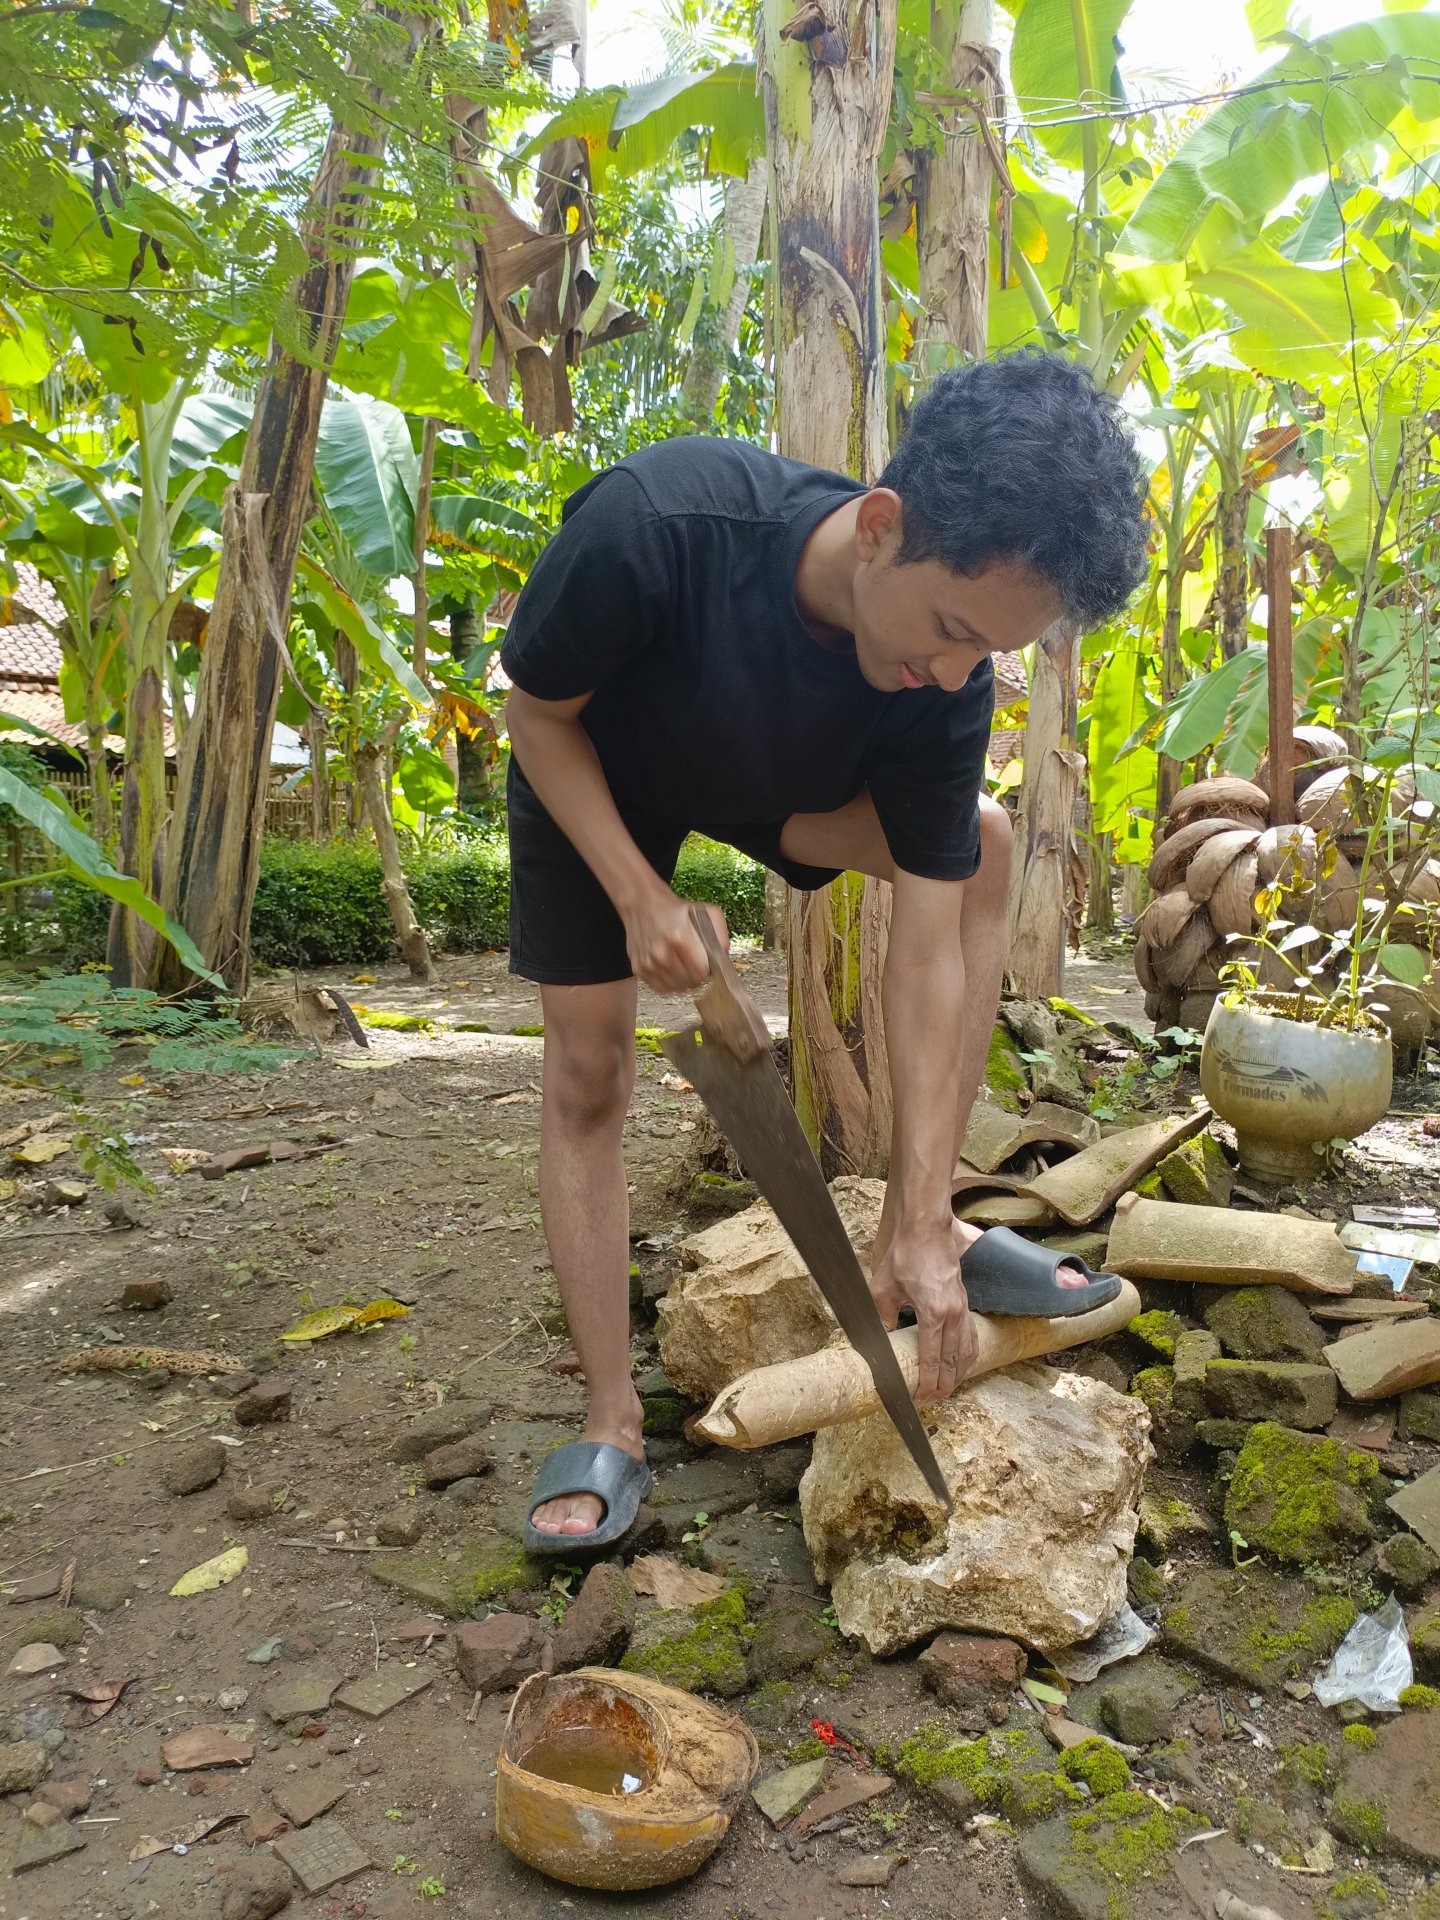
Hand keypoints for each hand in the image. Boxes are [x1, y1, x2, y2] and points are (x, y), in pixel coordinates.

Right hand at [623, 890, 727, 994]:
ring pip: (676, 988)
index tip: (706, 962)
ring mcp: (648, 963)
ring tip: (684, 965)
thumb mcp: (707, 913)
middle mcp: (660, 954)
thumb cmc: (677, 910)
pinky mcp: (639, 969)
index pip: (701, 973)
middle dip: (696, 975)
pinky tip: (673, 969)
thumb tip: (723, 958)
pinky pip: (661, 988)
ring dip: (684, 980)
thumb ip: (720, 936)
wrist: (643, 905)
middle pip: (689, 983)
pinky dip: (670, 982)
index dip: (707, 970)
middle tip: (695, 963)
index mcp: (679, 939)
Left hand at [869, 1226, 977, 1404]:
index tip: (919, 1400)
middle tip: (931, 1402)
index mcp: (934, 1313)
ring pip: (966, 1351)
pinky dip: (969, 1355)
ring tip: (947, 1390)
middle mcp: (953, 1314)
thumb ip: (883, 1318)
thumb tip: (882, 1341)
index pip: (932, 1360)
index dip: (927, 1384)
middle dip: (943, 1387)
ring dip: (958, 1375)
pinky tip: (964, 1364)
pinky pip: (972, 1336)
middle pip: (953, 1362)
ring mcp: (963, 1307)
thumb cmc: (905, 1254)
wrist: (927, 1228)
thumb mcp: (882, 1288)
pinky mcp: (965, 1301)